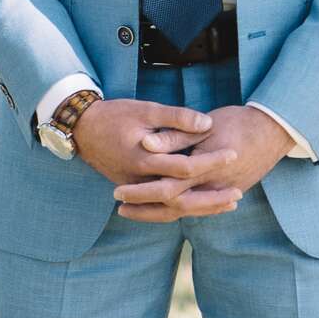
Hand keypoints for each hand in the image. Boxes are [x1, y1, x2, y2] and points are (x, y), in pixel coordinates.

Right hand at [73, 98, 240, 215]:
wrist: (81, 129)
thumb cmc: (115, 115)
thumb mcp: (146, 109)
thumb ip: (177, 118)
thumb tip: (207, 123)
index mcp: (145, 158)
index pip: (185, 167)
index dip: (211, 161)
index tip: (233, 154)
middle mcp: (140, 180)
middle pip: (181, 198)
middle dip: (210, 199)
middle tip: (237, 195)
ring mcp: (135, 188)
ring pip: (170, 208)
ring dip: (200, 207)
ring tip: (226, 205)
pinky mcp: (133, 190)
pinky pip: (160, 206)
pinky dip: (182, 207)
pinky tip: (200, 205)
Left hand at [111, 104, 291, 222]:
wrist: (275, 131)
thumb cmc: (238, 122)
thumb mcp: (205, 125)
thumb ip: (175, 136)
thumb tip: (146, 143)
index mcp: (203, 169)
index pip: (166, 188)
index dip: (141, 191)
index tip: (118, 192)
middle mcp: (212, 187)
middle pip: (173, 206)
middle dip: (145, 209)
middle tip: (120, 207)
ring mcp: (222, 193)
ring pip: (186, 211)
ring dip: (159, 213)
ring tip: (134, 211)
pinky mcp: (228, 192)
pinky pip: (199, 208)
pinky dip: (179, 211)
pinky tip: (165, 210)